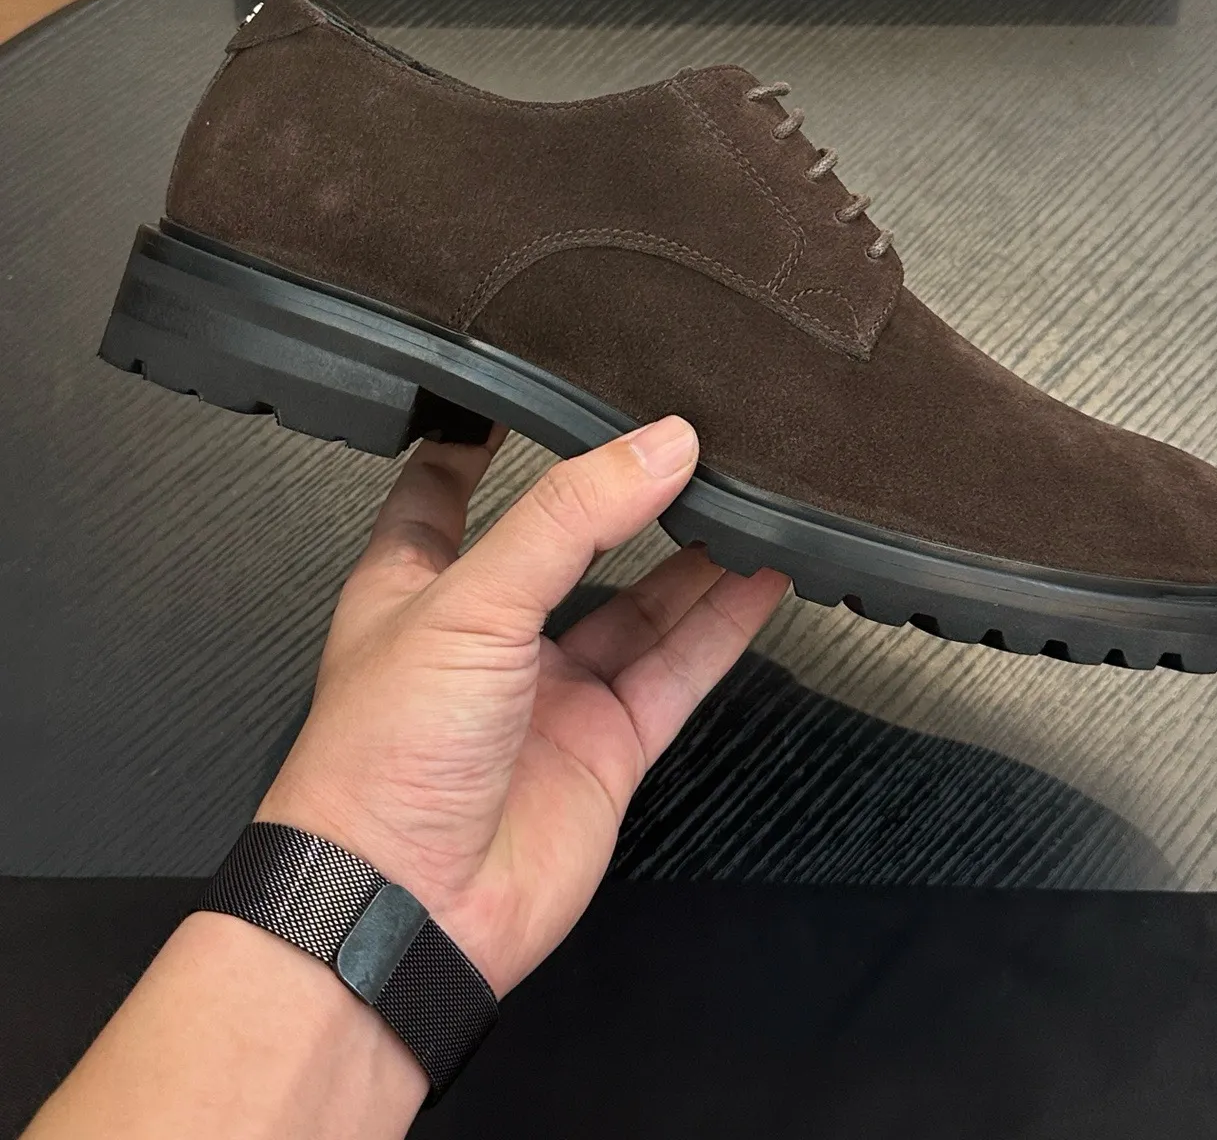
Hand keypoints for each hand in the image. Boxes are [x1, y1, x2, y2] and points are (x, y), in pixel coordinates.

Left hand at [257, 416, 787, 995]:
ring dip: (691, 550)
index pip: (444, 486)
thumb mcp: (469, 601)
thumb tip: (656, 445)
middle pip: (566, 541)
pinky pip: (678, 669)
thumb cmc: (378, 763)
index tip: (526, 381)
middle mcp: (486, 635)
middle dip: (619, 492)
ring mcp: (550, 692)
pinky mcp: (605, 746)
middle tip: (681, 433)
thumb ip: (568, 517)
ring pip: (638, 603)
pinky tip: (763, 573)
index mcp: (416, 585)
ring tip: (744, 486)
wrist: (404, 911)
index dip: (481, 434)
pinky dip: (725, 623)